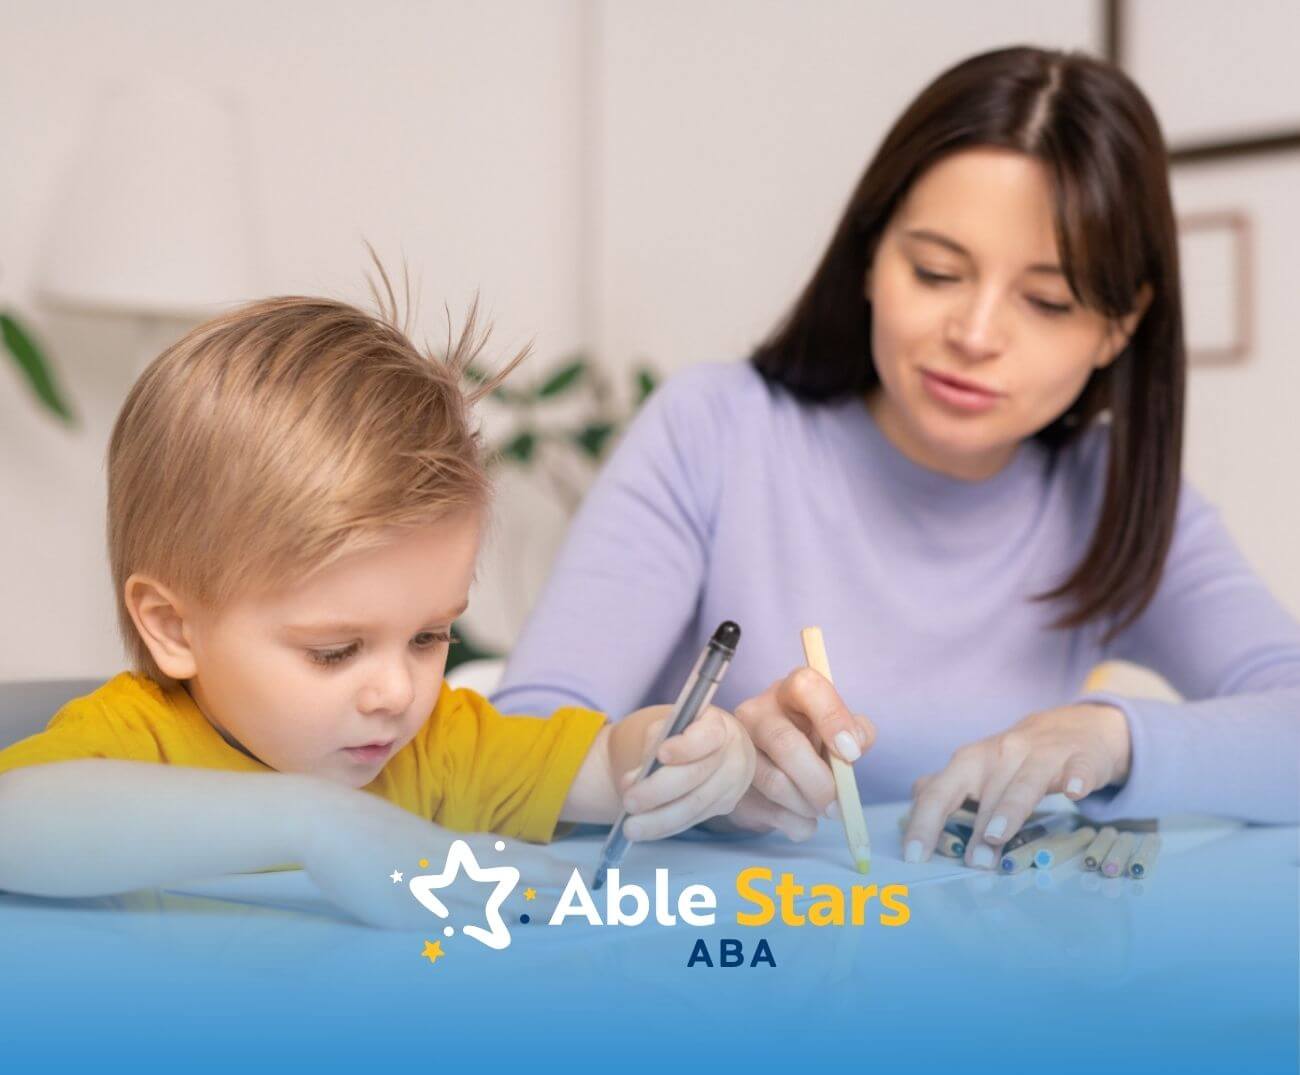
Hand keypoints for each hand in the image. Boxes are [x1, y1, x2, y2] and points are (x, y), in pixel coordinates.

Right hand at [298, 779, 558, 928]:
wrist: (328, 822)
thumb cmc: (372, 832)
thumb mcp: (422, 841)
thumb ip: (452, 856)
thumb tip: (480, 871)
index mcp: (455, 845)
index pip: (515, 855)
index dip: (551, 865)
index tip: (584, 874)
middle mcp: (449, 863)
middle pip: (513, 873)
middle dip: (554, 884)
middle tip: (591, 893)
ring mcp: (428, 885)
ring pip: (487, 898)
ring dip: (526, 907)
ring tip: (564, 913)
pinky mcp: (403, 909)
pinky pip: (447, 919)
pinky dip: (477, 925)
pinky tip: (501, 931)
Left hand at [618, 705, 755, 841]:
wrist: (712, 749)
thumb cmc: (685, 733)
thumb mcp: (670, 725)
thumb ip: (655, 741)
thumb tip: (636, 778)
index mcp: (719, 727)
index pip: (706, 737)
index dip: (684, 747)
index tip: (660, 754)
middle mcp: (732, 757)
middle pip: (696, 776)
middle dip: (658, 791)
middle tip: (629, 800)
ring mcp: (731, 785)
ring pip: (694, 806)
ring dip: (658, 819)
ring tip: (630, 827)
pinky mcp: (723, 807)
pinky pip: (692, 819)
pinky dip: (665, 827)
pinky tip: (644, 829)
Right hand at [718, 668, 875, 841]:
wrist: (775, 772)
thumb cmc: (813, 743)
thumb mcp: (840, 732)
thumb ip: (858, 731)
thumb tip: (855, 743)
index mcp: (790, 692)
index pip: (805, 687)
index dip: (832, 718)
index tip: (851, 753)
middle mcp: (756, 711)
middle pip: (786, 744)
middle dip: (820, 782)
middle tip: (837, 805)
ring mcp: (737, 746)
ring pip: (775, 782)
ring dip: (807, 806)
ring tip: (819, 809)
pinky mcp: (731, 782)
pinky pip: (767, 810)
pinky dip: (795, 823)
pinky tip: (802, 818)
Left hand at [903, 703, 1130, 867]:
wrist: (1072, 728)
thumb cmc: (1014, 761)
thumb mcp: (977, 771)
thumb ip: (947, 792)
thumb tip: (913, 817)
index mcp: (970, 762)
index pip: (938, 793)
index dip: (923, 823)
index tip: (913, 856)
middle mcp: (1001, 753)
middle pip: (983, 790)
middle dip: (976, 826)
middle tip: (972, 863)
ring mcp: (1041, 754)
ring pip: (1024, 782)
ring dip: (1009, 809)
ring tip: (997, 836)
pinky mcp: (1079, 758)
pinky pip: (1077, 770)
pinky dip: (1075, 780)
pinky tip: (1073, 793)